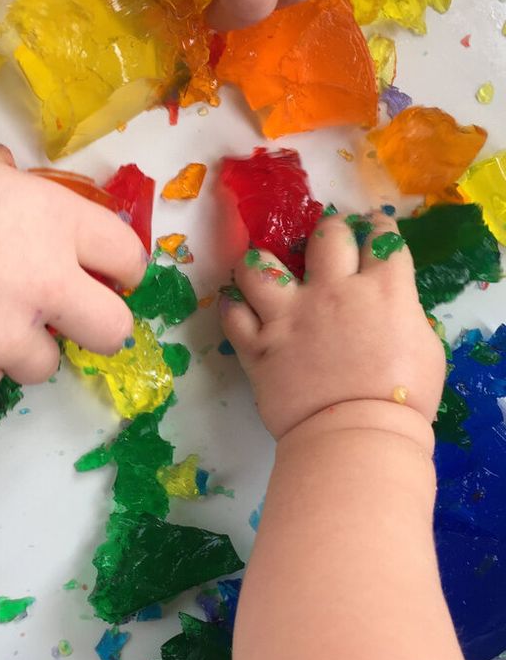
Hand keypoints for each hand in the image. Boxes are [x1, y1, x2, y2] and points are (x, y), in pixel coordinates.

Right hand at [0, 130, 145, 391]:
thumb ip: (13, 193)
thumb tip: (14, 191)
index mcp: (55, 222)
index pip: (127, 256)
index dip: (121, 270)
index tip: (110, 277)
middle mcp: (48, 285)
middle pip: (113, 328)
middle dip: (99, 326)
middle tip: (73, 321)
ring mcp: (10, 336)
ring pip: (46, 363)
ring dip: (23, 347)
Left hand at [220, 211, 445, 440]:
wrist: (357, 434)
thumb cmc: (403, 399)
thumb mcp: (425, 348)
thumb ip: (404, 318)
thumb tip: (393, 313)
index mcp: (383, 290)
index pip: (382, 240)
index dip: (378, 227)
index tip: (373, 225)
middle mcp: (333, 291)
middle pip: (327, 237)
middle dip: (330, 229)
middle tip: (329, 236)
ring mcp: (290, 316)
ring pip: (261, 266)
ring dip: (261, 261)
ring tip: (263, 264)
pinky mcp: (259, 346)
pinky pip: (234, 316)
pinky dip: (234, 308)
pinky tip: (236, 304)